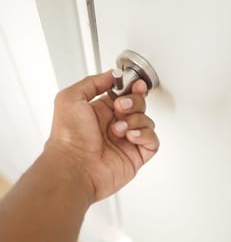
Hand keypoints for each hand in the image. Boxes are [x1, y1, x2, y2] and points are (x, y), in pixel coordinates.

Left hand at [46, 70, 158, 201]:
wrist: (73, 166)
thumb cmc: (68, 137)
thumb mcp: (70, 98)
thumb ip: (92, 82)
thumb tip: (111, 75)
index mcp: (101, 112)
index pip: (125, 95)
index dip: (133, 88)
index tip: (136, 84)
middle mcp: (114, 125)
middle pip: (139, 105)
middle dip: (133, 102)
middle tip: (121, 107)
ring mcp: (125, 141)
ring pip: (147, 121)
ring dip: (135, 120)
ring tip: (119, 129)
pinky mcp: (135, 156)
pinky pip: (152, 141)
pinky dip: (145, 135)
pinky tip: (131, 136)